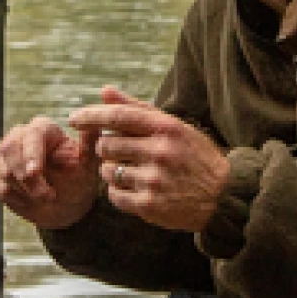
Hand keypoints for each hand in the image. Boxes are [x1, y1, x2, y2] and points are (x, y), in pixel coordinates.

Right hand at [0, 114, 100, 230]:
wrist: (66, 206)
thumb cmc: (78, 182)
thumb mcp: (89, 166)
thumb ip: (89, 146)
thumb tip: (92, 127)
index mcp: (44, 129)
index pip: (32, 134)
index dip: (31, 153)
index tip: (35, 173)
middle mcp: (20, 135)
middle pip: (9, 149)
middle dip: (26, 177)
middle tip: (46, 196)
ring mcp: (4, 153)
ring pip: (2, 170)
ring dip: (23, 190)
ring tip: (43, 198)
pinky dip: (13, 198)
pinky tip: (29, 200)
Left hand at [70, 85, 229, 234]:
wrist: (222, 197)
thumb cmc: (194, 156)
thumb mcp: (173, 127)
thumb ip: (137, 108)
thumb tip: (104, 91)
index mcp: (166, 128)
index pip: (118, 116)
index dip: (91, 116)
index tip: (74, 119)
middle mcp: (160, 152)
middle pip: (106, 145)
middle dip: (106, 147)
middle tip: (120, 151)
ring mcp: (154, 181)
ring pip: (107, 171)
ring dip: (111, 170)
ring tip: (129, 170)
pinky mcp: (150, 205)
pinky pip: (114, 195)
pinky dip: (117, 191)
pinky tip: (133, 188)